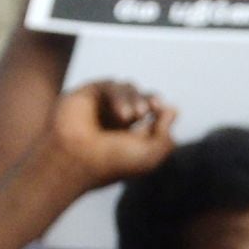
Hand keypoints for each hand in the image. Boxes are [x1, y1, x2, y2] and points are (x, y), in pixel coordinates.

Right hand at [40, 77, 175, 188]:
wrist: (76, 160)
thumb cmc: (113, 162)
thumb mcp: (151, 154)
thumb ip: (166, 134)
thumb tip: (173, 110)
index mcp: (130, 135)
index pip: (151, 112)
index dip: (159, 106)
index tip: (161, 109)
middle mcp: (114, 119)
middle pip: (140, 95)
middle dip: (148, 99)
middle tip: (145, 111)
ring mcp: (100, 106)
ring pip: (127, 87)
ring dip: (134, 99)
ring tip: (133, 115)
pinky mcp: (86, 94)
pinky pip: (110, 85)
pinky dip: (119, 96)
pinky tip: (121, 115)